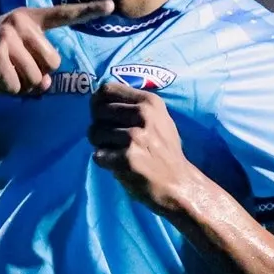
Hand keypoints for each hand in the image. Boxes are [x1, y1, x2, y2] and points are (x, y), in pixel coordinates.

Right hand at [0, 1, 112, 96]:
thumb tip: (46, 87)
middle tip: (9, 71)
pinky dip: (4, 90)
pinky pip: (17, 85)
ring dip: (19, 85)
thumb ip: (36, 69)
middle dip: (35, 76)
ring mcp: (7, 34)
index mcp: (27, 18)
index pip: (62, 14)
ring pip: (36, 78)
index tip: (112, 6)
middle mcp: (19, 21)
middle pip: (52, 63)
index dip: (89, 11)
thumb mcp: (12, 59)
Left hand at [89, 81, 197, 213]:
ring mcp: (135, 136)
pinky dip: (104, 162)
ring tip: (118, 153)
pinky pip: (97, 155)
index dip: (98, 103)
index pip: (106, 89)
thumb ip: (132, 106)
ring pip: (94, 133)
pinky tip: (120, 166)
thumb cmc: (164, 151)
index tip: (102, 116)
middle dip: (99, 126)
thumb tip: (97, 98)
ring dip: (101, 146)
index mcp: (149, 101)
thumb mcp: (157, 119)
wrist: (179, 184)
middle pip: (97, 111)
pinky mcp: (127, 158)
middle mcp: (143, 114)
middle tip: (112, 140)